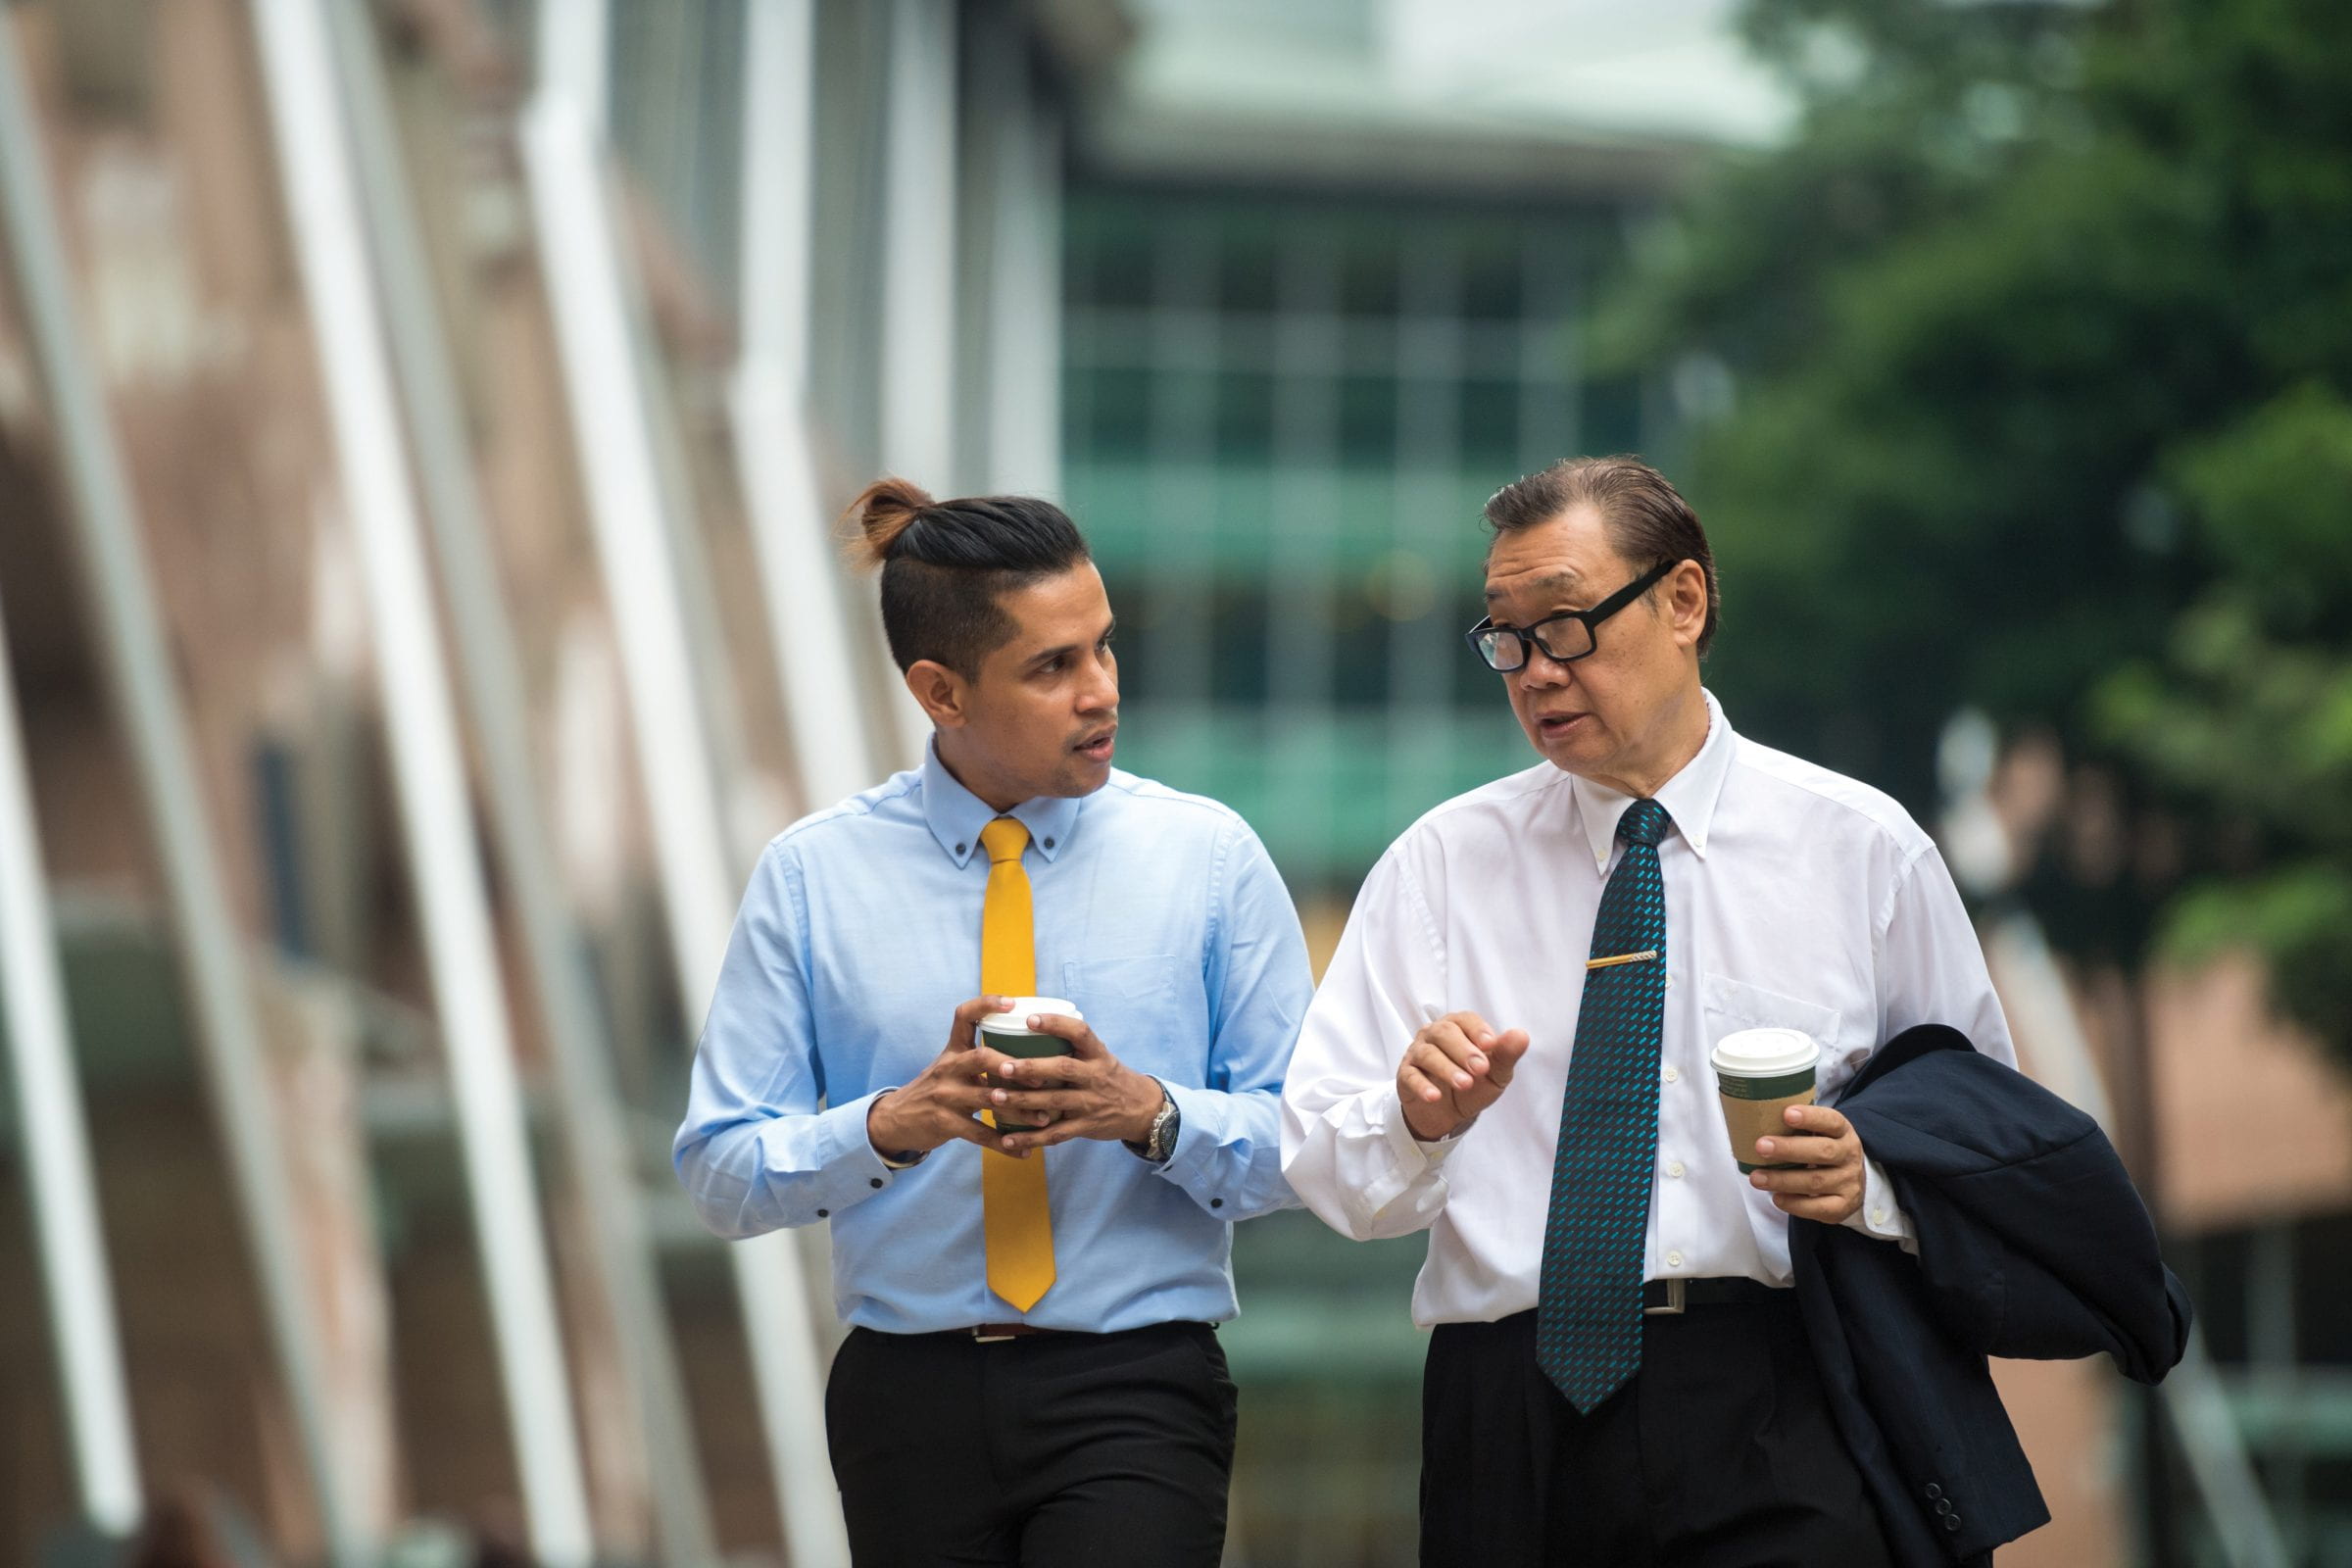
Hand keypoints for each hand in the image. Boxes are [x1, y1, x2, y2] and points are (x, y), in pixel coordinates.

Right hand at [865, 997, 1031, 1158]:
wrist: (896, 1118)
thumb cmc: (936, 1089)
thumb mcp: (950, 1066)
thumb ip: (978, 1057)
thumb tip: (1028, 1051)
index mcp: (952, 1049)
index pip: (964, 1016)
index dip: (987, 1005)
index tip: (1013, 1003)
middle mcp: (948, 1068)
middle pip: (982, 1057)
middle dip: (1013, 1066)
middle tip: (1042, 1078)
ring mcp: (945, 1095)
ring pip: (987, 1099)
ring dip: (1019, 1109)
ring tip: (1044, 1118)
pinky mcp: (944, 1122)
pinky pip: (979, 1133)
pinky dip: (1003, 1144)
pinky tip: (1023, 1151)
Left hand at [974, 1011, 1163, 1153]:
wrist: (1143, 1110)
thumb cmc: (1111, 1077)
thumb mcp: (1100, 1056)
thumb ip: (1072, 1047)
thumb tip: (1028, 1028)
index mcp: (1098, 1054)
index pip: (1080, 1032)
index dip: (1056, 1024)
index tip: (1030, 1019)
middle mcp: (1096, 1077)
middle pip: (1063, 1068)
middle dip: (1031, 1068)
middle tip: (1003, 1066)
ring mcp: (1091, 1103)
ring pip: (1054, 1102)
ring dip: (1023, 1101)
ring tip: (995, 1098)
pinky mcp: (1086, 1127)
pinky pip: (1055, 1134)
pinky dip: (1030, 1138)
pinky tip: (1007, 1139)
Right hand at [1397, 1010, 1530, 1142]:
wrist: (1448, 1112)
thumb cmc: (1474, 1084)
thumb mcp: (1495, 1073)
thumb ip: (1507, 1054)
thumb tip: (1521, 1035)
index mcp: (1460, 1027)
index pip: (1466, 1020)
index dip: (1478, 1030)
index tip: (1491, 1045)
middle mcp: (1435, 1034)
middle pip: (1444, 1033)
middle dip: (1464, 1050)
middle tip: (1480, 1068)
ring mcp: (1418, 1053)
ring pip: (1428, 1054)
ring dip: (1447, 1069)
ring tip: (1465, 1084)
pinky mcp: (1406, 1074)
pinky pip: (1410, 1076)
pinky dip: (1422, 1086)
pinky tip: (1434, 1096)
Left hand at [1748, 1103, 1865, 1222]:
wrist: (1851, 1181)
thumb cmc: (1823, 1149)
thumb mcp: (1820, 1133)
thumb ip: (1797, 1127)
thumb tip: (1756, 1119)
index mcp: (1842, 1131)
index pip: (1830, 1120)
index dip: (1810, 1117)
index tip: (1786, 1114)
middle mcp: (1849, 1155)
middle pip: (1823, 1151)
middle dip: (1789, 1149)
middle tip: (1760, 1146)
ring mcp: (1849, 1182)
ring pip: (1815, 1181)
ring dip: (1783, 1180)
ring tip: (1757, 1178)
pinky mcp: (1843, 1206)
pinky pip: (1818, 1207)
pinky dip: (1795, 1204)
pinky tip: (1776, 1198)